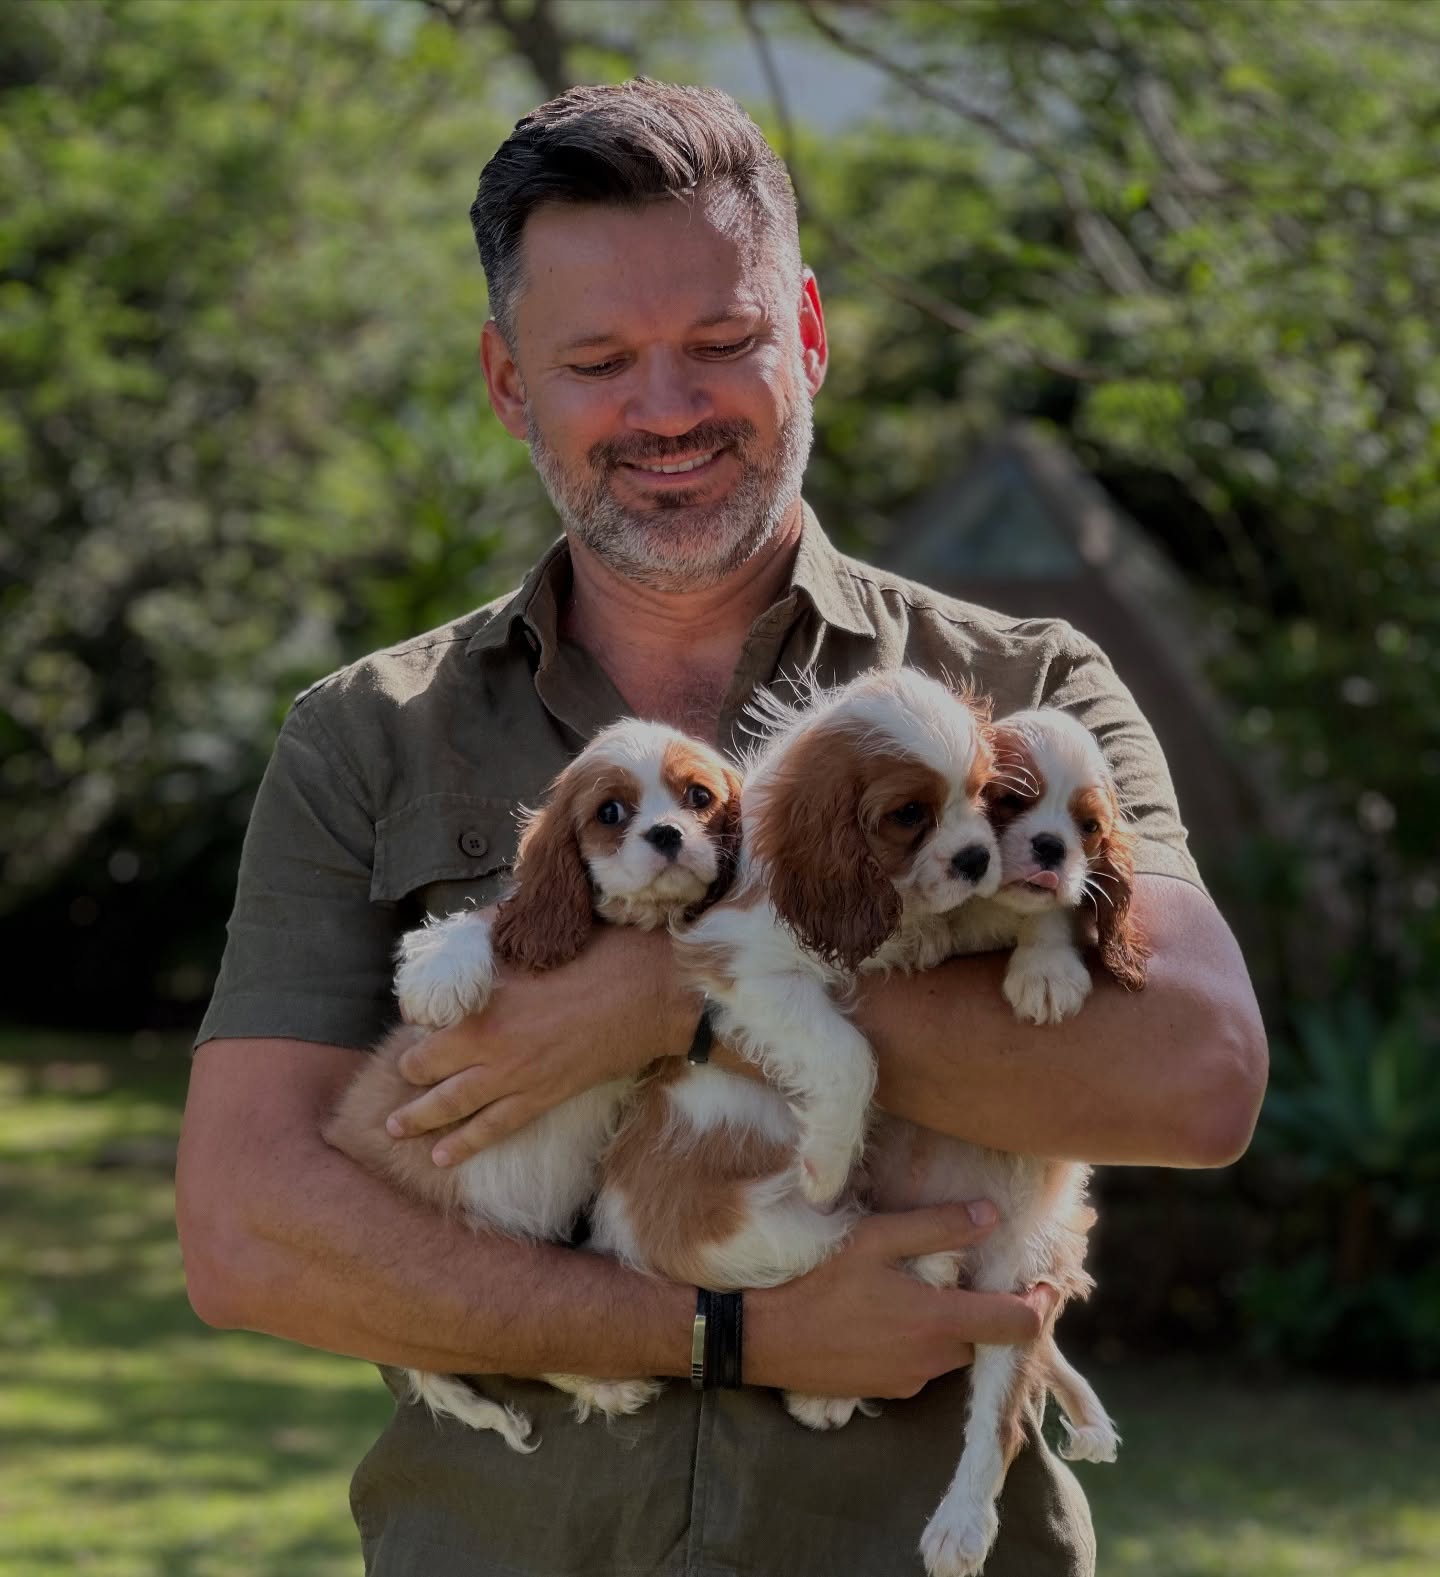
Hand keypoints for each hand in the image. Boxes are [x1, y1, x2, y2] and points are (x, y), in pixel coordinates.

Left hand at [385, 922, 695, 1165]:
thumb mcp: (541, 936)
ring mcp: (516, 1077)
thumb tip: (474, 923)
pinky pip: (494, 1129)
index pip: (429, 1020)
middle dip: (408, 1074)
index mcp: (486, 1001)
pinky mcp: (544, 1098)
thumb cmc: (602, 954)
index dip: (418, 1021)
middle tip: (397, 1079)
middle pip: (428, 1067)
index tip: (417, 1020)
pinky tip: (441, 1158)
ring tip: (395, 1128)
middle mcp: (491, 1046)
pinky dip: (465, 1145)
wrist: (653, 993)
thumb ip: (499, 933)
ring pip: (452, 1106)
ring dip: (419, 1118)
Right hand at [744, 1202, 1056, 1397]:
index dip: (1040, 1302)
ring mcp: (911, 1381)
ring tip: (929, 1290)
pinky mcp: (889, 1391)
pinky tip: (895, 1315)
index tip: (1044, 1281)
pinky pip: (925, 1365)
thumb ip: (937, 1227)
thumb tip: (990, 1215)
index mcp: (938, 1321)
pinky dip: (925, 1342)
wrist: (767, 1338)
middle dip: (992, 1309)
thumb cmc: (818, 1280)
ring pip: (956, 1352)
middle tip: (976, 1275)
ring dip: (956, 1325)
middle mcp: (933, 1359)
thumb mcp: (874, 1239)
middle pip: (987, 1338)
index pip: (1018, 1325)